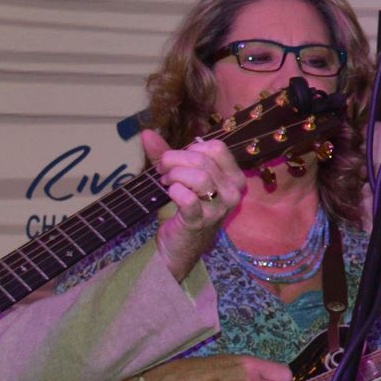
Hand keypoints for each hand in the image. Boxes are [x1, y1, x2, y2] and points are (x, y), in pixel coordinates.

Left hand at [142, 130, 243, 278]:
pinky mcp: (201, 221)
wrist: (179, 247)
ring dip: (175, 175)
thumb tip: (146, 134)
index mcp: (233, 177)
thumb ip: (166, 155)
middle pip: (204, 160)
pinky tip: (170, 194)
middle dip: (175, 160)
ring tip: (166, 182)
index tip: (176, 160)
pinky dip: (174, 192)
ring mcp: (219, 209)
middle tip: (163, 171)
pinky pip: (188, 198)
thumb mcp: (180, 178)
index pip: (217, 148)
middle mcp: (232, 192)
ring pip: (199, 177)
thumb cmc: (184, 209)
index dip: (190, 149)